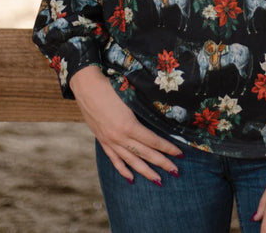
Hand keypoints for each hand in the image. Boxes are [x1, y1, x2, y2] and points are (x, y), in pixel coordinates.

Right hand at [70, 65, 182, 184]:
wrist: (86, 85)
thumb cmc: (110, 86)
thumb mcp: (130, 96)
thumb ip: (144, 108)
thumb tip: (161, 115)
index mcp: (128, 125)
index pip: (153, 141)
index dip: (167, 147)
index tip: (179, 153)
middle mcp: (119, 137)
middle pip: (145, 154)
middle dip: (162, 163)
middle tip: (175, 171)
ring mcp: (109, 140)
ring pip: (131, 161)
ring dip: (145, 171)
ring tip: (158, 181)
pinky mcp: (102, 140)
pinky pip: (114, 159)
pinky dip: (123, 170)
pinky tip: (131, 178)